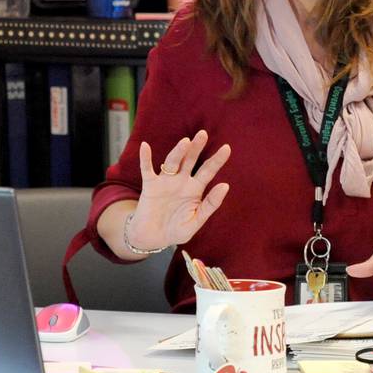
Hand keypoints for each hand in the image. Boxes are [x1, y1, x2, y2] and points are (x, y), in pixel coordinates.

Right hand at [125, 130, 231, 251]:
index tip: (227, 148)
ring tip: (185, 142)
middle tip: (203, 134)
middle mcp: (181, 181)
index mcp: (195, 189)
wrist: (153, 238)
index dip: (217, 160)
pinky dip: (145, 158)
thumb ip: (210, 205)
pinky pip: (147, 169)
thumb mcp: (196, 221)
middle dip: (197, 148)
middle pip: (190, 160)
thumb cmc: (176, 231)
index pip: (208, 171)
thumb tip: (225, 185)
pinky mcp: (150, 185)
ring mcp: (165, 182)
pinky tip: (145, 146)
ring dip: (178, 152)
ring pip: (172, 162)